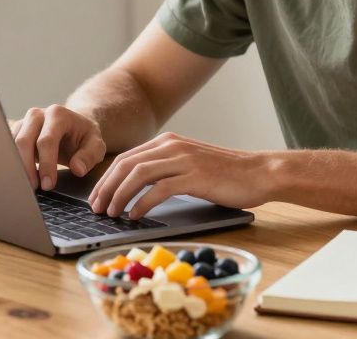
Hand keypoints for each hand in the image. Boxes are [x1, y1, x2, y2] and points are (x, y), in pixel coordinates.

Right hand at [10, 104, 106, 190]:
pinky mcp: (17, 131)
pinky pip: (8, 147)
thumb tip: (78, 169)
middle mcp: (38, 115)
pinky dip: (13, 163)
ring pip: (12, 144)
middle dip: (28, 167)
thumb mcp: (96, 145)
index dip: (46, 164)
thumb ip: (89, 156)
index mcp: (58, 114)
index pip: (46, 141)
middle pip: (24, 141)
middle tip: (35, 188)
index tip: (48, 185)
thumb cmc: (84, 137)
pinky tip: (21, 178)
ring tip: (27, 186)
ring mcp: (25, 122)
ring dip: (18, 167)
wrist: (74, 126)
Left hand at [88, 132, 272, 219]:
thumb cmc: (226, 174)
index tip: (97, 198)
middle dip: (106, 188)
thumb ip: (165, 169)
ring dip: (119, 195)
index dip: (106, 179)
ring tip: (112, 213)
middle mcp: (172, 146)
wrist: (259, 172)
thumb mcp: (189, 164)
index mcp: (168, 142)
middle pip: (126, 165)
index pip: (126, 158)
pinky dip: (142, 203)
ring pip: (138, 175)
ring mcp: (184, 160)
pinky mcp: (195, 177)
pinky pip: (160, 189)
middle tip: (97, 208)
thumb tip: (135, 189)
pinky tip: (135, 215)